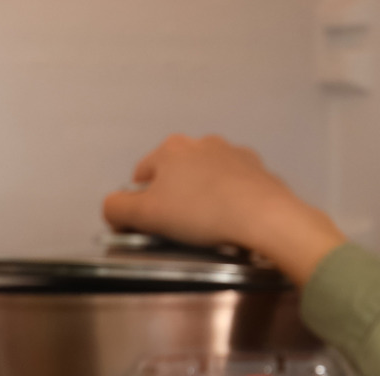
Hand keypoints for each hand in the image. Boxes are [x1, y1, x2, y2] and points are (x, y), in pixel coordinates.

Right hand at [102, 135, 346, 284]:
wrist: (265, 216)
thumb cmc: (201, 213)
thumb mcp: (146, 215)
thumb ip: (117, 209)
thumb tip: (113, 210)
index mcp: (170, 148)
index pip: (141, 176)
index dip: (139, 204)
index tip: (150, 227)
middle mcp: (201, 142)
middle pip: (175, 174)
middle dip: (174, 198)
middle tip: (181, 229)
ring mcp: (234, 152)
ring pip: (206, 177)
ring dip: (203, 196)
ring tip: (211, 225)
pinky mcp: (259, 168)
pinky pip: (235, 185)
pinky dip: (231, 198)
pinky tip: (235, 219)